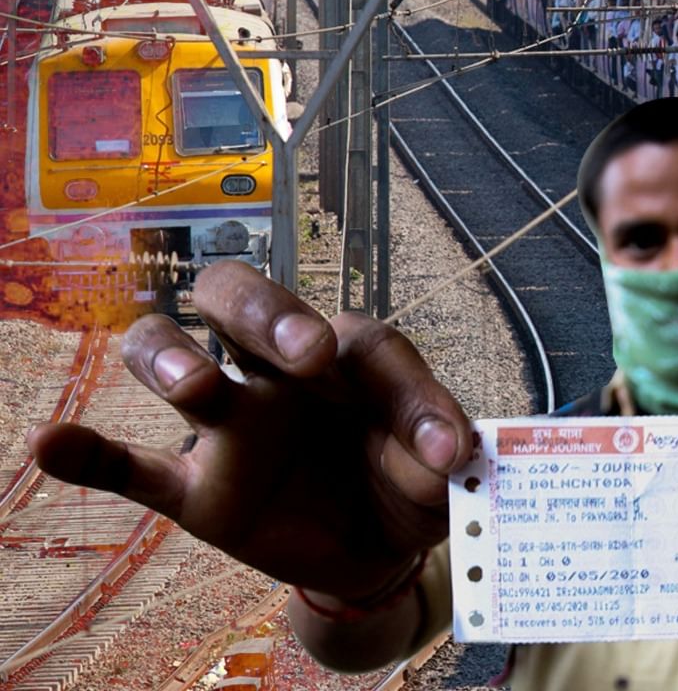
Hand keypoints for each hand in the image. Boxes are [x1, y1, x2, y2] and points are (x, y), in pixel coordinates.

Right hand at [28, 261, 472, 601]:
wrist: (377, 548)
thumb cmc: (406, 483)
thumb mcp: (439, 469)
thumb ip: (440, 448)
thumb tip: (449, 452)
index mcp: (347, 356)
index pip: (365, 344)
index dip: (408, 391)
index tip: (438, 446)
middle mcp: (278, 372)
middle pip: (243, 302)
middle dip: (265, 312)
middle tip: (301, 351)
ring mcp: (231, 426)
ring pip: (173, 356)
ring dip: (173, 358)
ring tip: (193, 384)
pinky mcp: (198, 488)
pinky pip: (134, 469)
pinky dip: (93, 456)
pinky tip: (54, 445)